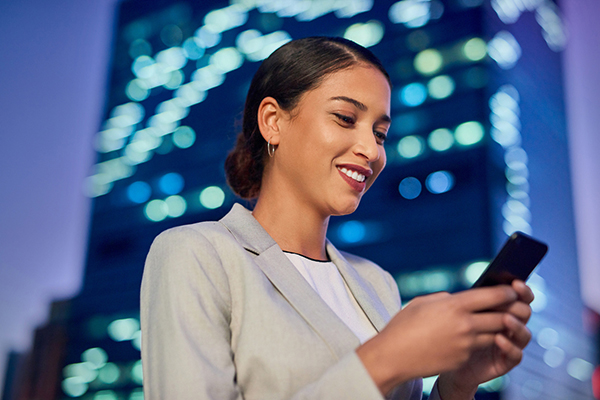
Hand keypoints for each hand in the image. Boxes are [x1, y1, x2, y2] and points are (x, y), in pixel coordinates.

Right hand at [356, 284, 522, 394]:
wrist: (393, 356)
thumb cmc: (403, 326)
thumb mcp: (423, 303)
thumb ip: (445, 299)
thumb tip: (459, 299)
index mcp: (454, 305)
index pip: (493, 295)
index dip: (507, 292)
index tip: (512, 290)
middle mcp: (465, 324)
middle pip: (502, 317)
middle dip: (511, 312)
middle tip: (513, 308)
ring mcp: (466, 344)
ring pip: (495, 334)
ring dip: (497, 329)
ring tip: (494, 323)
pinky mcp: (463, 359)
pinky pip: (478, 348)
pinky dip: (478, 343)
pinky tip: (469, 339)